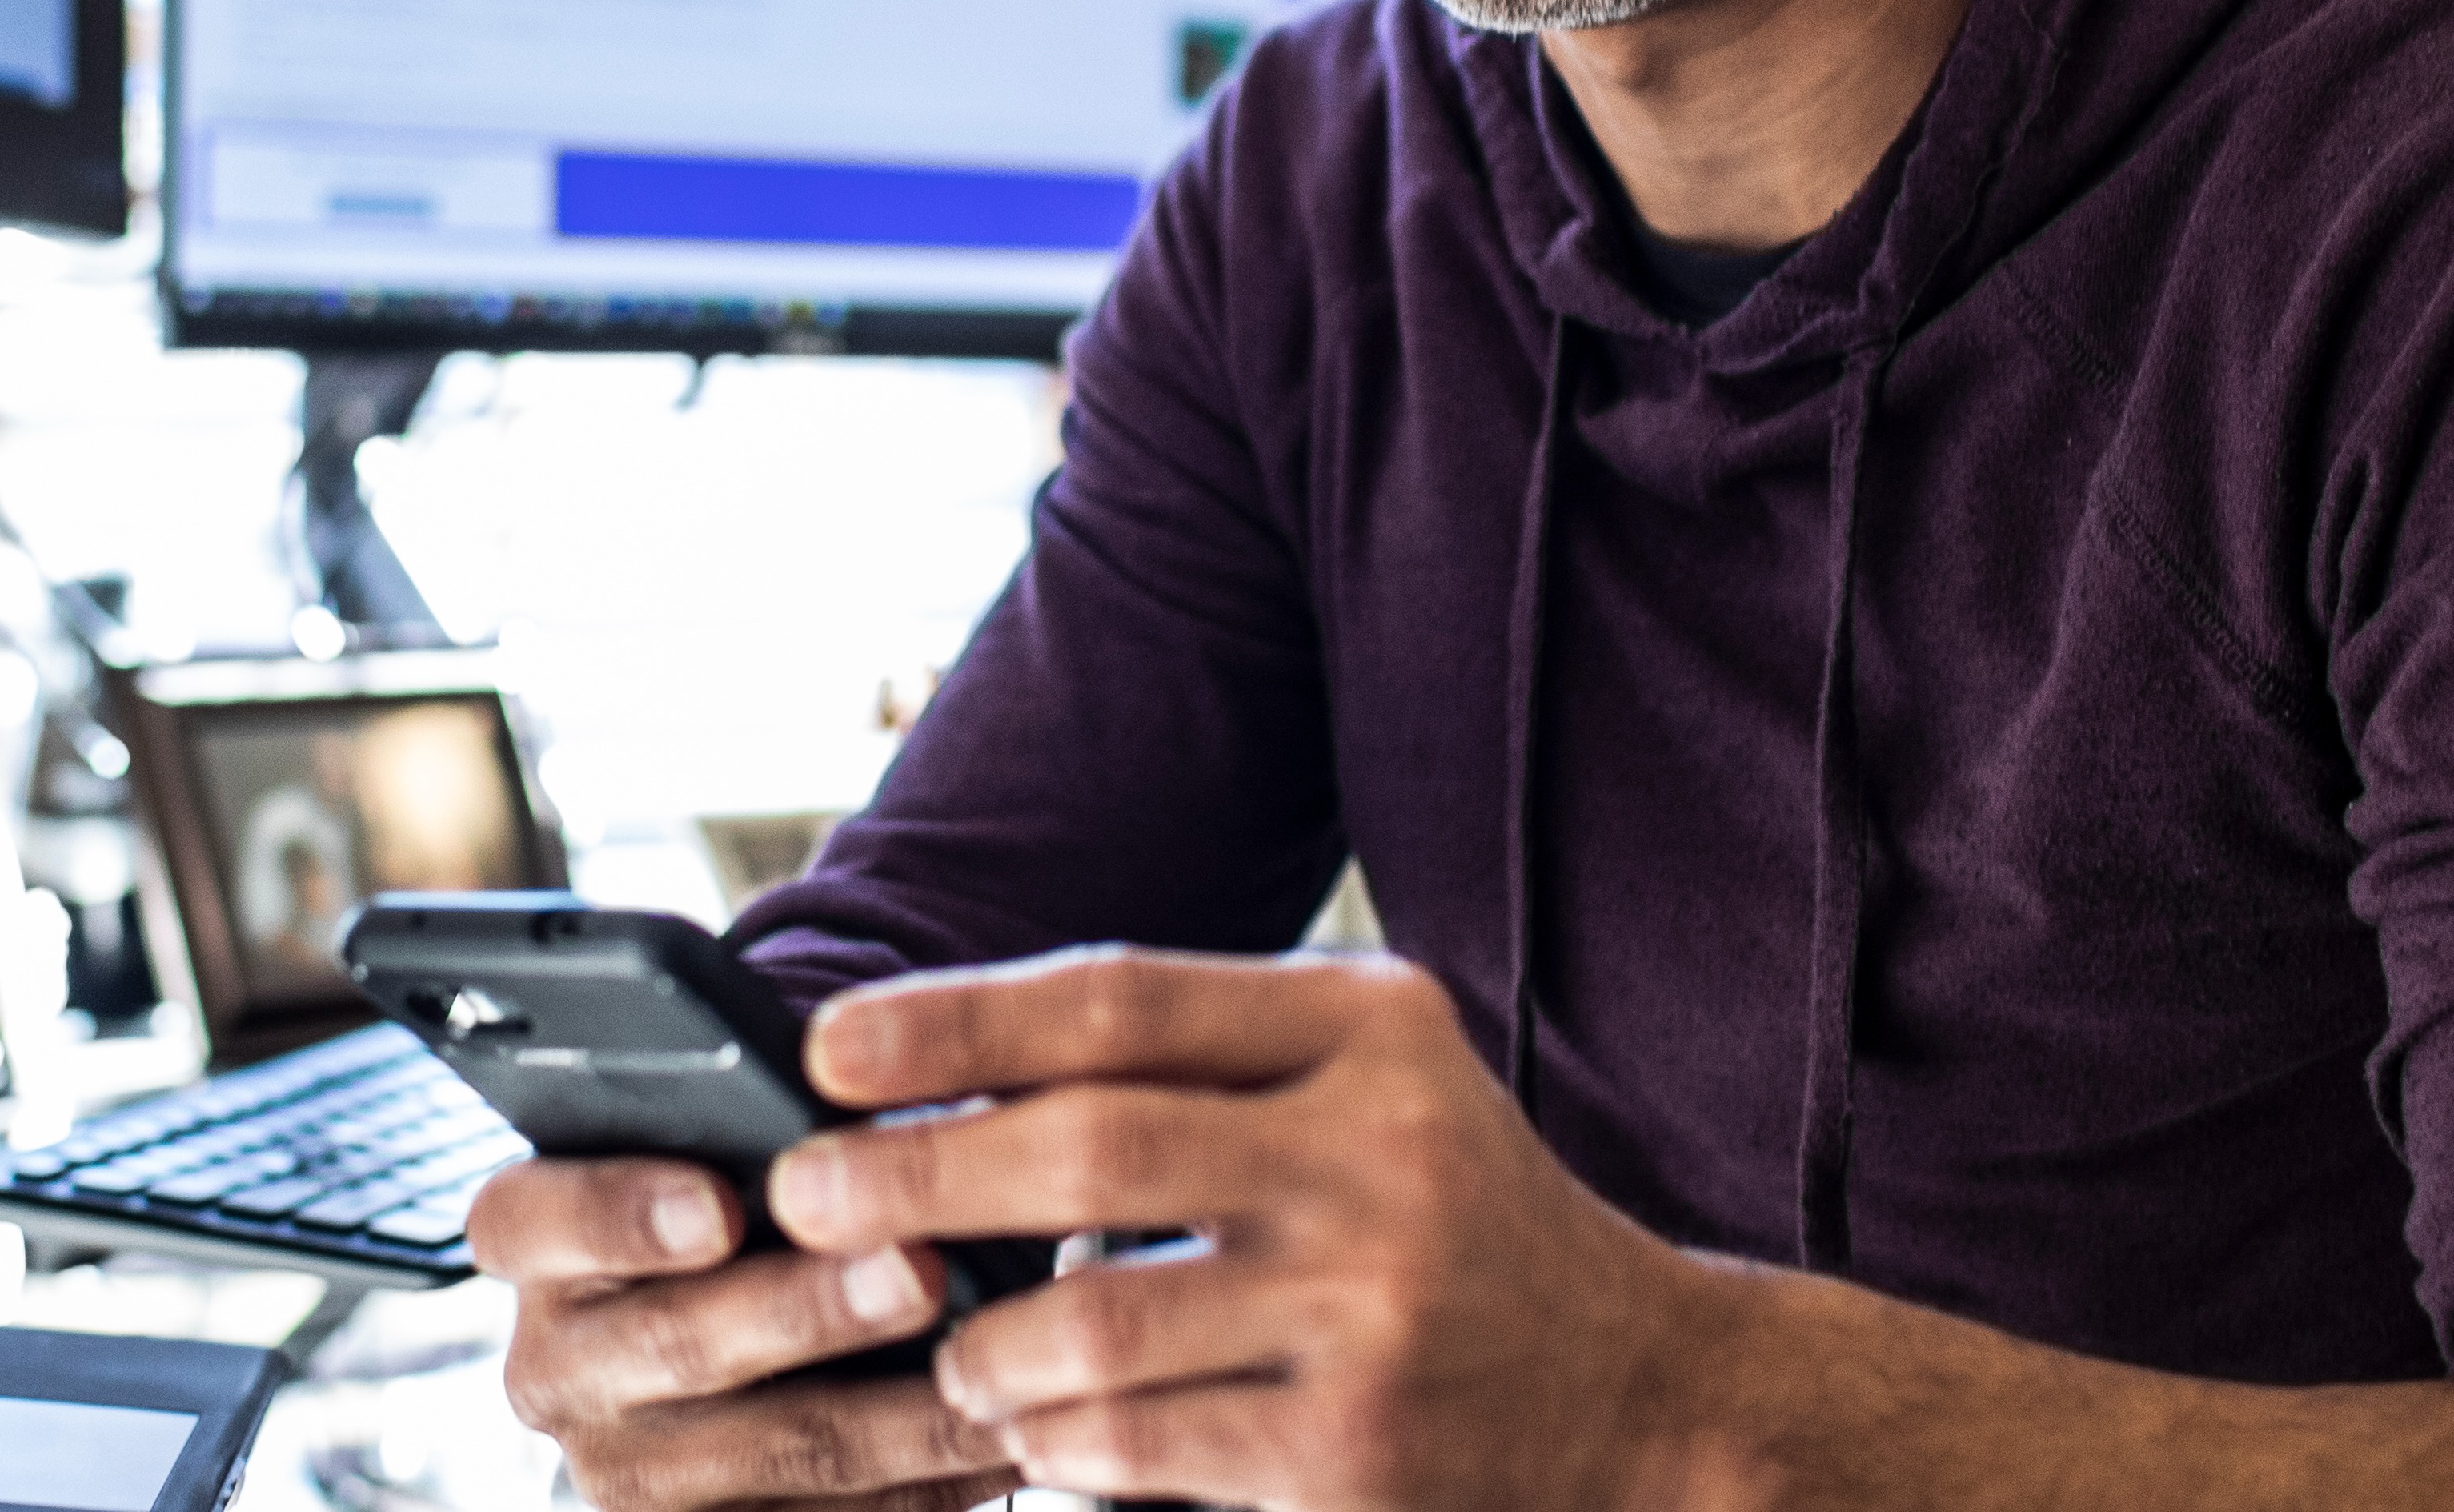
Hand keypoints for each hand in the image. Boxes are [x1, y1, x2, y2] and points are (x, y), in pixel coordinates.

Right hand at [465, 1153, 1025, 1511]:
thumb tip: (882, 1119)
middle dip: (809, 1310)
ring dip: (902, 1411)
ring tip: (999, 1361)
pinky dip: (935, 1479)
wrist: (753, 1334)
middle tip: (921, 1269)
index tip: (717, 1207)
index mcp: (536, 1239)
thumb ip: (765, 1128)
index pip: (532, 1219)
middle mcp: (556, 1366)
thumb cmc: (748, 1194)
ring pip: (777, 1447)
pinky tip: (1015, 1432)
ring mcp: (628, 1472)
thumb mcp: (722, 1141)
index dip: (621, 1213)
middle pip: (675, 1342)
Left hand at [767, 948, 1733, 1511]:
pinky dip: (1054, 1440)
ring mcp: (1372, 1310)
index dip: (953, 1020)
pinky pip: (1135, 1444)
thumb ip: (1203, 1065)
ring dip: (978, 1342)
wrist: (1649, 1398)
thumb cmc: (1459, 1225)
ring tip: (951, 1347)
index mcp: (1373, 1032)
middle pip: (1088, 1149)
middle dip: (914, 1172)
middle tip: (804, 1196)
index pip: (1124, 1002)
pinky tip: (1038, 1430)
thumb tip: (943, 1073)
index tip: (826, 1049)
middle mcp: (1381, 1155)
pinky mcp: (1352, 1452)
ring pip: (1091, 1322)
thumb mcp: (1373, 1089)